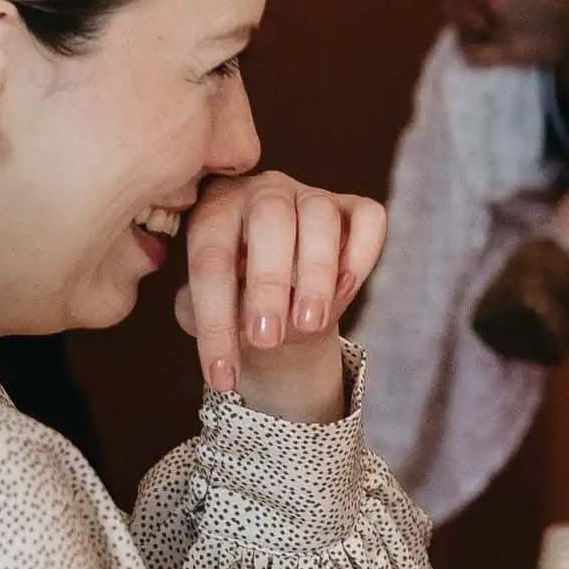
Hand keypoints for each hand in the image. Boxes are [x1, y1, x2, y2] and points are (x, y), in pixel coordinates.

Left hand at [172, 170, 386, 418]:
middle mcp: (263, 193)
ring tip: (310, 322)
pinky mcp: (353, 208)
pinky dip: (362, 252)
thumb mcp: (204, 314)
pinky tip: (346, 289)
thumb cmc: (235, 305)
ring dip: (317, 272)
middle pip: (270, 217)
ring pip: (320, 214)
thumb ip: (200, 312)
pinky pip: (368, 218)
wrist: (280, 309)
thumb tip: (219, 315)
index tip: (224, 375)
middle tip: (266, 338)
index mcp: (214, 211)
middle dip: (268, 283)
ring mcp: (310, 196)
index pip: (211, 259)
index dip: (216, 319)